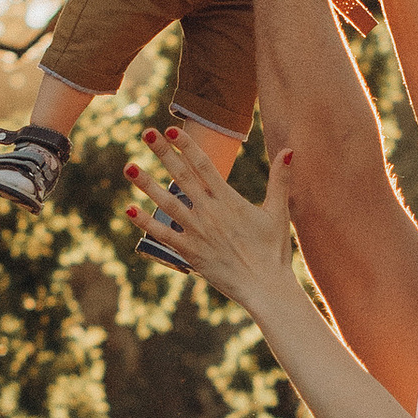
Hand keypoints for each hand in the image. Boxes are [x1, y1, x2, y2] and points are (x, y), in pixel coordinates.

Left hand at [124, 130, 298, 311]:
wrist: (264, 287)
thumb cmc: (273, 251)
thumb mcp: (279, 212)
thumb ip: (280, 179)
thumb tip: (288, 150)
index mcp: (229, 200)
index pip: (204, 165)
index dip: (187, 145)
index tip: (171, 129)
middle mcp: (210, 212)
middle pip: (182, 176)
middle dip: (163, 153)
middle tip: (146, 133)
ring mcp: (197, 232)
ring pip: (167, 203)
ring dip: (147, 184)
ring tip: (129, 167)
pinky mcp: (189, 252)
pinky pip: (162, 235)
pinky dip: (145, 222)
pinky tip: (128, 209)